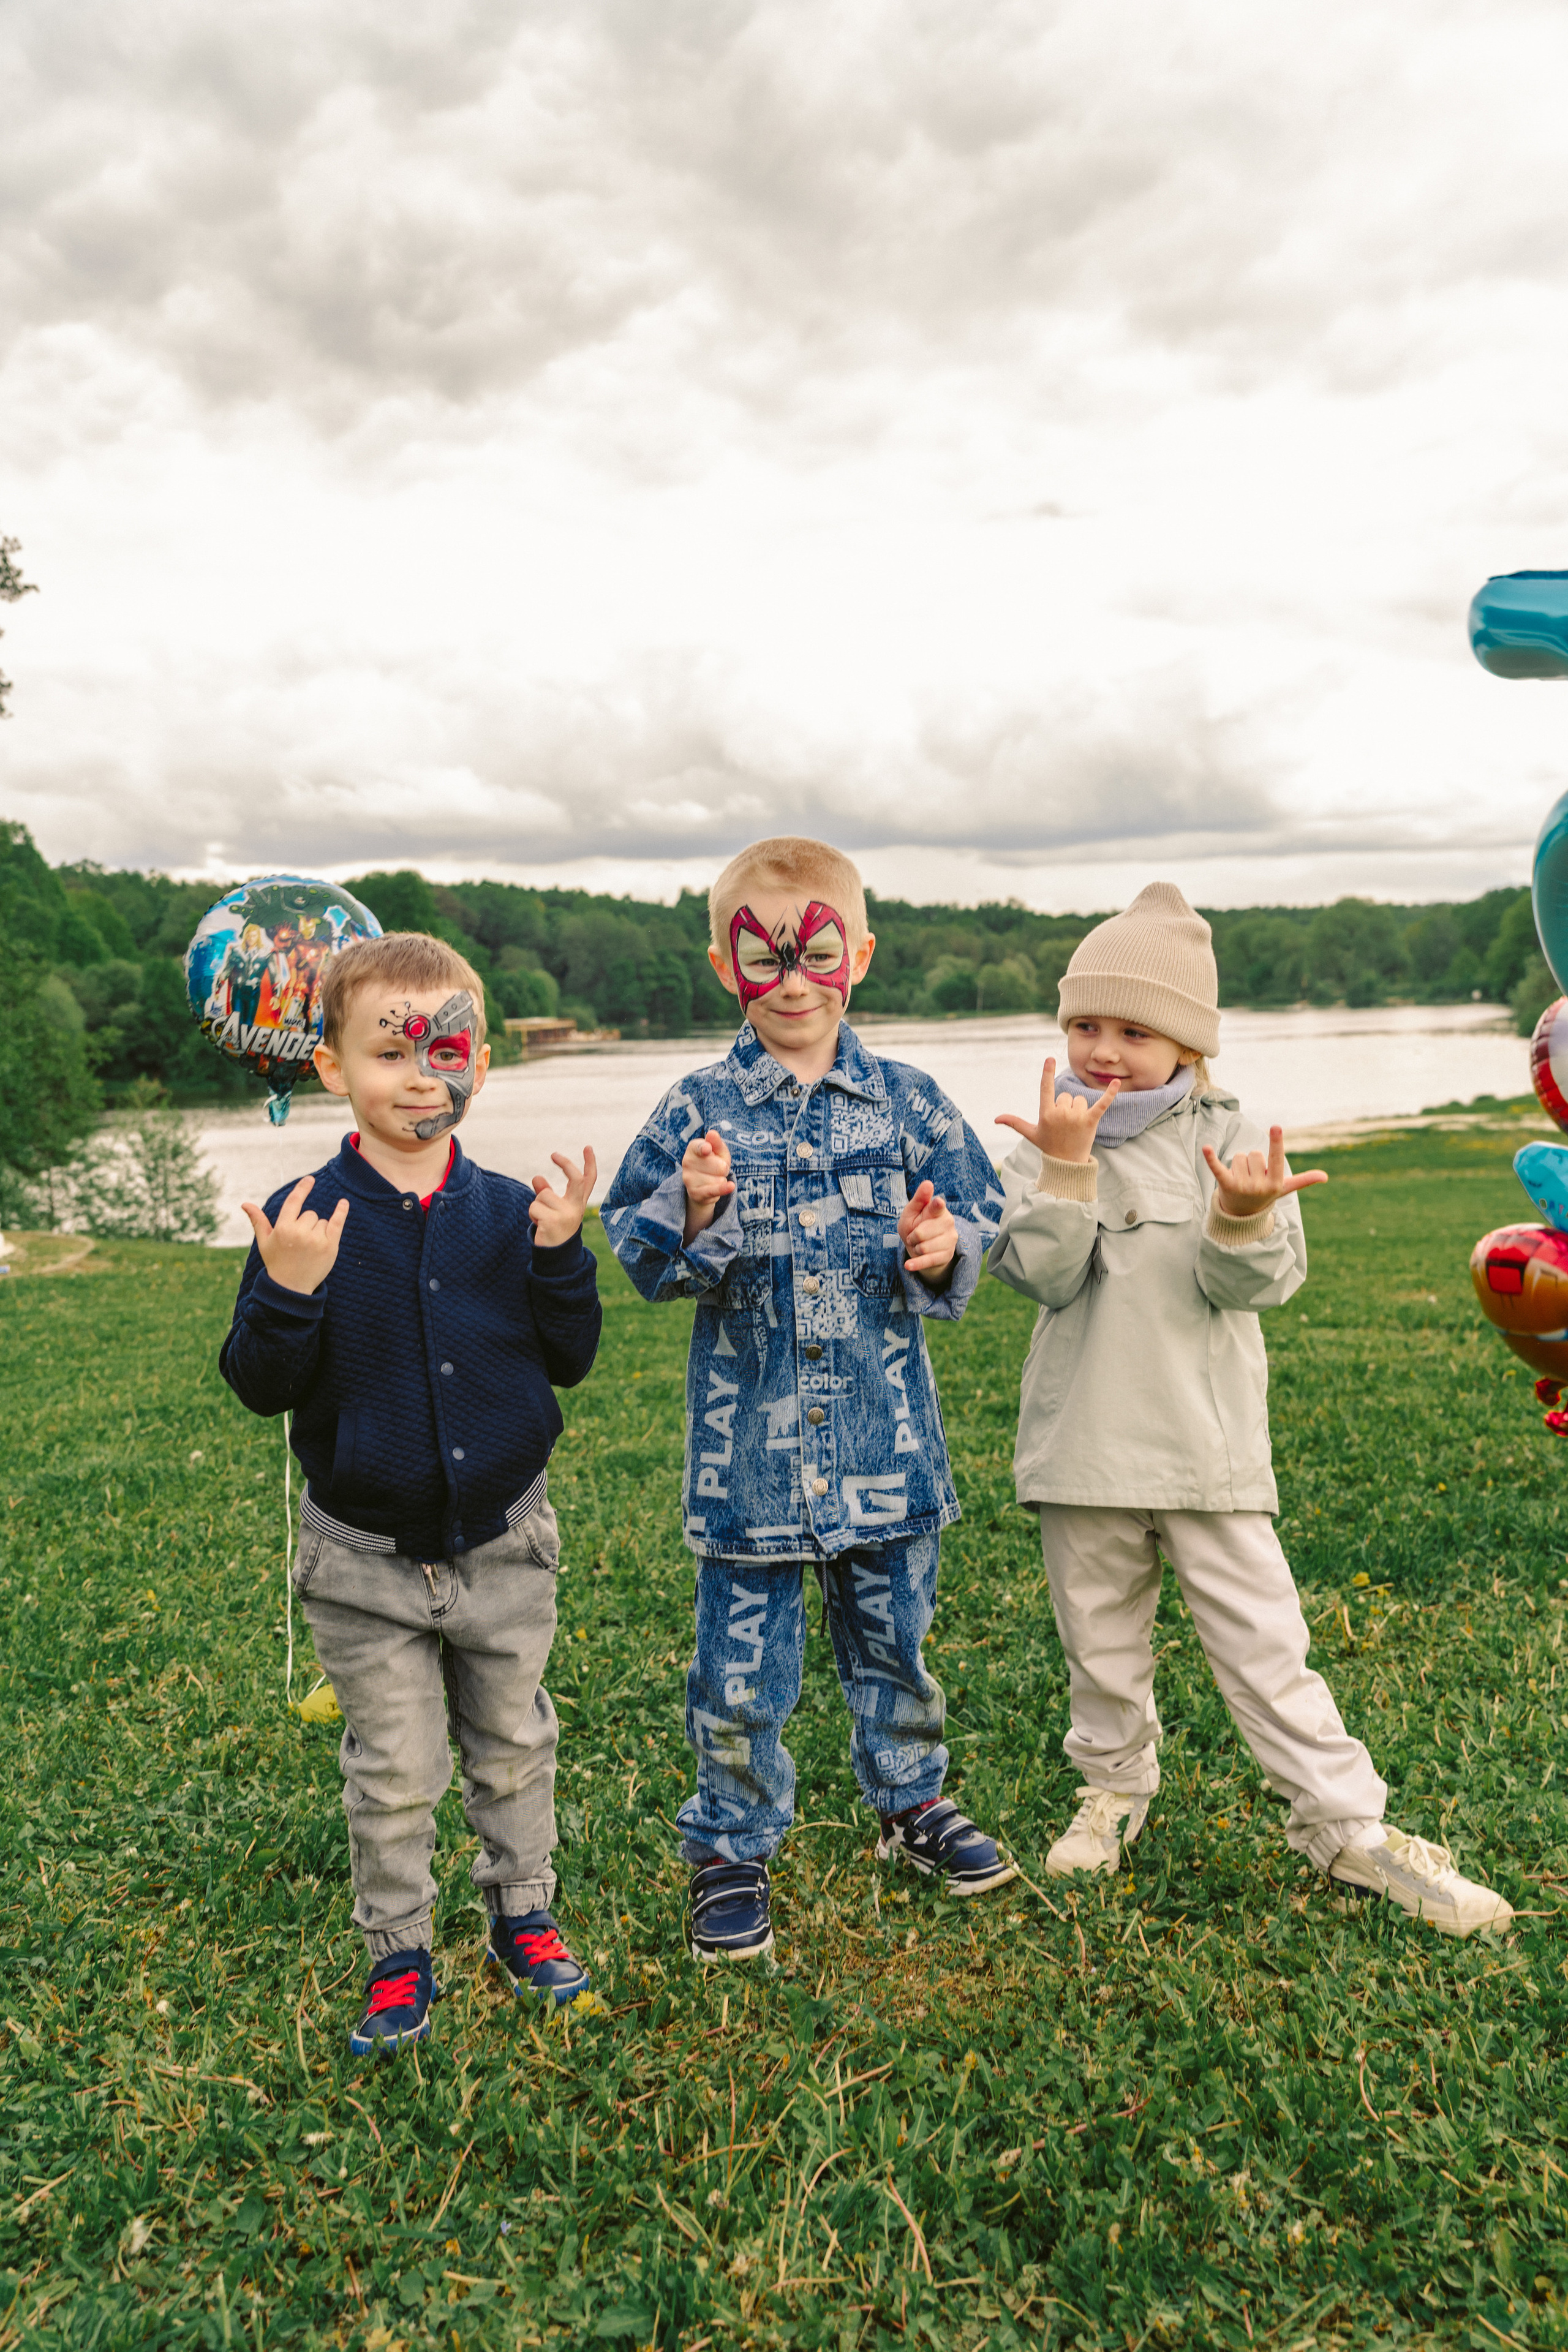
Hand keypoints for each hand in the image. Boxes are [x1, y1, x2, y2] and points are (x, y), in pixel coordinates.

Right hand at [240, 1176, 349, 1295]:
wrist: (291, 1288)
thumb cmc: (276, 1262)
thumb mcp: (264, 1242)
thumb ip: (258, 1221)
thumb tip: (245, 1204)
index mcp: (282, 1229)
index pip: (294, 1202)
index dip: (302, 1189)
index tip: (310, 1179)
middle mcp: (299, 1232)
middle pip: (310, 1214)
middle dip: (306, 1224)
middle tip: (300, 1244)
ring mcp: (316, 1239)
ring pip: (321, 1222)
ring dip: (318, 1230)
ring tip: (309, 1249)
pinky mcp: (330, 1246)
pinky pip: (337, 1223)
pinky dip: (341, 1212)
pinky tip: (343, 1203)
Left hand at [530, 1147, 597, 1246]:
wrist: (554, 1257)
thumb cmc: (553, 1229)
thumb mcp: (552, 1209)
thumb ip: (546, 1193)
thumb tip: (537, 1177)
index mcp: (577, 1204)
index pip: (588, 1181)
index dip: (590, 1164)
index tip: (588, 1147)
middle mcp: (576, 1208)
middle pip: (576, 1179)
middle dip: (566, 1164)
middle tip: (554, 1154)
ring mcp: (567, 1215)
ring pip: (543, 1195)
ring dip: (536, 1206)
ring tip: (542, 1219)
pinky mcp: (554, 1222)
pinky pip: (534, 1207)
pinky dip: (532, 1215)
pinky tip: (540, 1226)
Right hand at [681, 1128, 733, 1243]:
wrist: (702, 1186)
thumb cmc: (714, 1163)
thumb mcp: (719, 1151)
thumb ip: (717, 1143)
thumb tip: (712, 1133)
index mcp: (693, 1148)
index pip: (700, 1147)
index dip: (704, 1148)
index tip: (707, 1149)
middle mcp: (687, 1162)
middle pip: (719, 1166)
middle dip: (724, 1168)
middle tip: (717, 1169)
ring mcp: (689, 1178)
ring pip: (719, 1179)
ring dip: (721, 1179)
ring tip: (713, 1178)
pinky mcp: (694, 1193)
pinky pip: (714, 1190)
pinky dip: (723, 1189)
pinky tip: (731, 1186)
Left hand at [898, 1179, 956, 1282]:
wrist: (922, 1246)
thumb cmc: (915, 1224)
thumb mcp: (912, 1212)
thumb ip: (919, 1199)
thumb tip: (928, 1183)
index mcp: (938, 1208)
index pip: (936, 1207)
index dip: (936, 1205)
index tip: (937, 1202)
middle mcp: (948, 1222)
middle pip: (921, 1233)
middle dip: (912, 1236)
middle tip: (914, 1235)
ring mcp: (950, 1239)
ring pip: (923, 1248)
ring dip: (915, 1248)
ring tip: (919, 1244)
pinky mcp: (947, 1255)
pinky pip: (928, 1261)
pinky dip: (915, 1264)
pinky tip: (908, 1266)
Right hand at [994, 1056, 1119, 1167]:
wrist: (1066, 1164)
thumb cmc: (1048, 1146)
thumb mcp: (1031, 1133)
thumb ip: (1014, 1122)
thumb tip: (995, 1119)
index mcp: (1045, 1113)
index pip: (1046, 1088)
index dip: (1047, 1073)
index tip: (1050, 1058)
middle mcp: (1060, 1114)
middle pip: (1066, 1096)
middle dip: (1066, 1107)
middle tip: (1064, 1126)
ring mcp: (1076, 1117)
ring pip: (1080, 1100)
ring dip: (1079, 1110)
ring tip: (1075, 1126)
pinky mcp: (1091, 1121)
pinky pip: (1102, 1104)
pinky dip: (1110, 1093)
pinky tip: (1117, 1082)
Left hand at [1202, 1128, 1327, 1218]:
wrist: (1242, 1214)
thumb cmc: (1266, 1195)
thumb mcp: (1284, 1188)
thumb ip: (1303, 1180)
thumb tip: (1325, 1177)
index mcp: (1276, 1183)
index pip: (1276, 1158)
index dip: (1275, 1142)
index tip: (1275, 1126)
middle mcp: (1260, 1186)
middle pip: (1255, 1154)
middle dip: (1253, 1162)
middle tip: (1253, 1177)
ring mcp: (1242, 1187)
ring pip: (1239, 1157)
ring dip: (1239, 1165)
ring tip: (1241, 1179)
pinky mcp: (1225, 1185)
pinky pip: (1218, 1168)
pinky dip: (1211, 1159)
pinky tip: (1205, 1148)